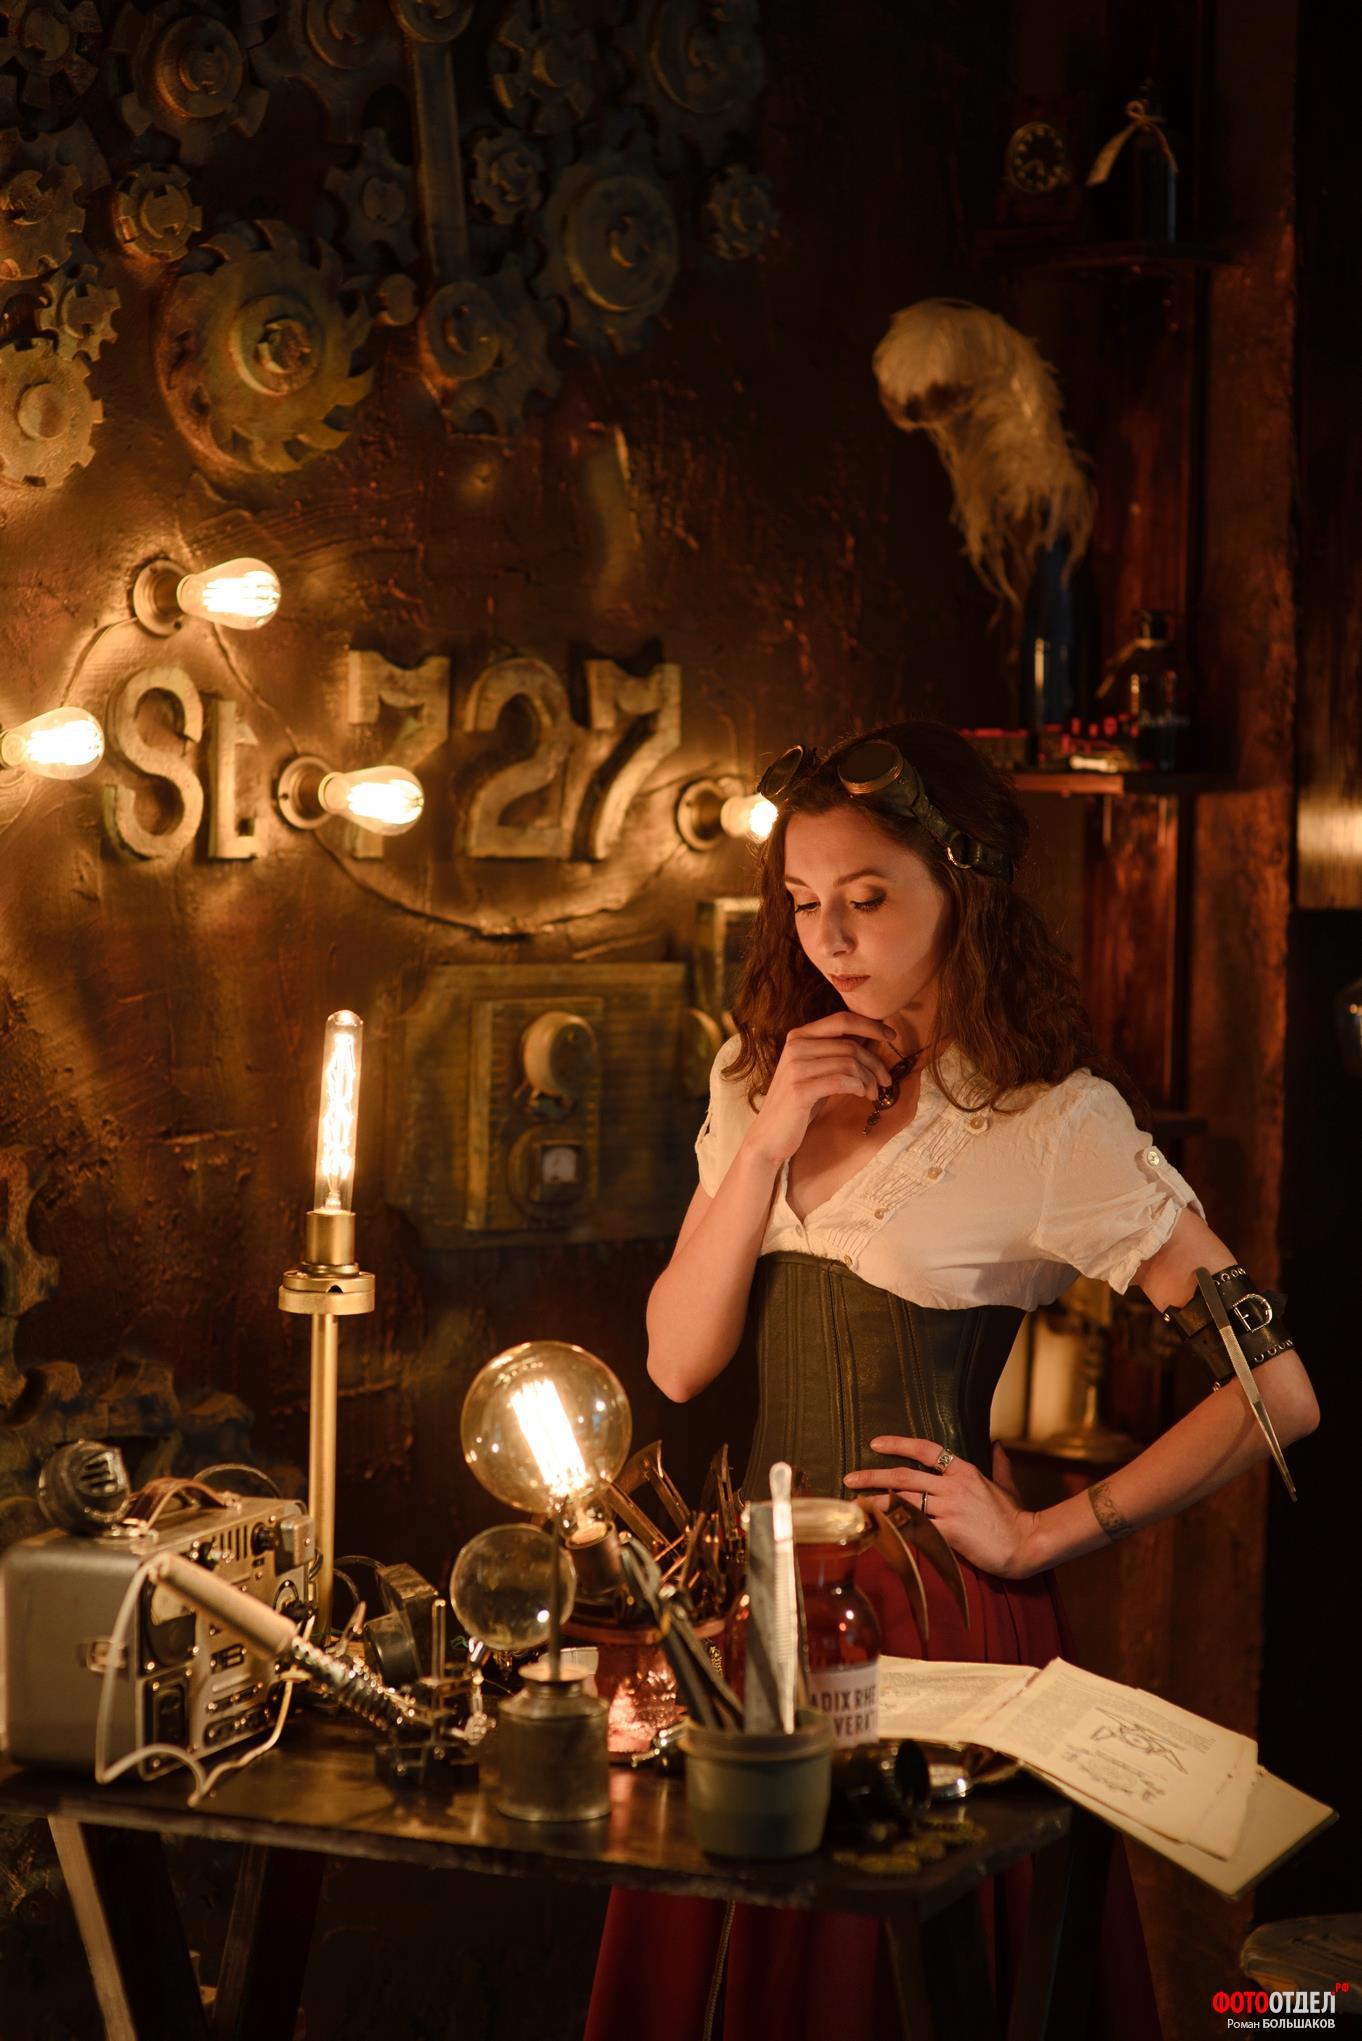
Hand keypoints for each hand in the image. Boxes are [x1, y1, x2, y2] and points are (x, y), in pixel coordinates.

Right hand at [744, 1012, 898, 1165]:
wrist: (769, 1135)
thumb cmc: (799, 1103)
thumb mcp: (816, 1071)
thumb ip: (836, 1052)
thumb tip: (870, 1035)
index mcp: (799, 1036)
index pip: (842, 1020)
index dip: (870, 1026)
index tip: (891, 1036)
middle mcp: (795, 1046)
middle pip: (850, 1046)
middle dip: (875, 1064)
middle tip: (885, 1082)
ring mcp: (795, 1067)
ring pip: (849, 1063)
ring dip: (868, 1080)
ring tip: (872, 1094)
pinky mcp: (799, 1090)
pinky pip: (840, 1081)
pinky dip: (857, 1087)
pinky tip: (860, 1095)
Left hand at [844, 1434, 1044, 1579]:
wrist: (1025, 1543)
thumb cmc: (1015, 1516)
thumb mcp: (1006, 1484)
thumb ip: (998, 1463)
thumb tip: (996, 1443)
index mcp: (964, 1471)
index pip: (926, 1449)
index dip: (898, 1444)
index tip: (875, 1443)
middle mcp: (953, 1486)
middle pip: (904, 1476)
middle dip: (873, 1476)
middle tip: (849, 1478)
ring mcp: (950, 1509)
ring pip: (903, 1502)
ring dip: (876, 1503)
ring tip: (855, 1504)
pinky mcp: (949, 1533)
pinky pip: (914, 1528)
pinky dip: (894, 1527)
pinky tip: (877, 1528)